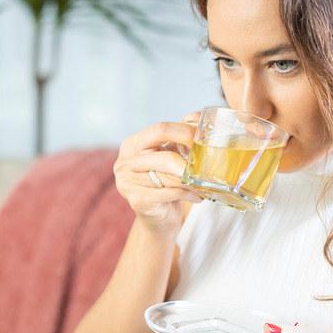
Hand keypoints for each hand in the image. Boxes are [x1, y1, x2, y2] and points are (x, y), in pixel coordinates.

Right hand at [113, 113, 201, 233]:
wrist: (156, 216)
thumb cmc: (163, 182)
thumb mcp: (169, 153)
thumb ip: (179, 134)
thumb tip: (197, 116)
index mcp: (132, 144)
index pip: (160, 129)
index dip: (184, 133)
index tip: (201, 140)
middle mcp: (125, 162)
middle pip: (165, 157)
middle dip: (189, 163)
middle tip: (207, 167)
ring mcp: (128, 182)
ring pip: (170, 177)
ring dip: (191, 182)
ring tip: (204, 184)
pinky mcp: (138, 200)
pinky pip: (171, 193)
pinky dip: (188, 194)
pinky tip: (196, 196)